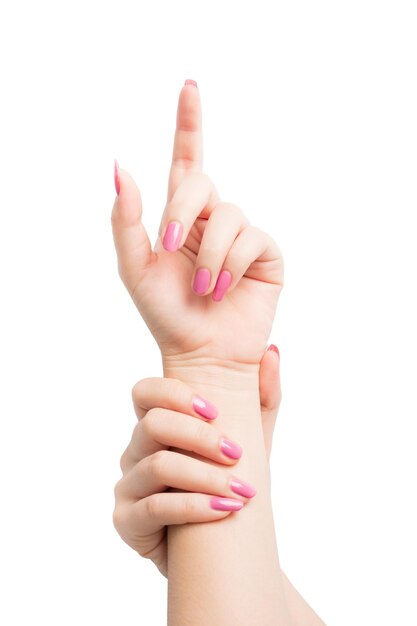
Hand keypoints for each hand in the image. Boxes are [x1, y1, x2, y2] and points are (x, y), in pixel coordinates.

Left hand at [111, 81, 283, 367]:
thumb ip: (126, 218)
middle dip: (182, 211)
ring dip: (209, 255)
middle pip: (201, 182)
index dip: (189, 123)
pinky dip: (232, 264)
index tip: (189, 85)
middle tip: (171, 246)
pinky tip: (225, 288)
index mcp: (180, 217)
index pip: (186, 160)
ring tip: (204, 288)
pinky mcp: (266, 253)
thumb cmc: (166, 312)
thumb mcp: (134, 266)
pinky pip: (252, 239)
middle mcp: (212, 220)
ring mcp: (241, 236)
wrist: (200, 351)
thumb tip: (120, 164)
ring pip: (229, 215)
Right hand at [112, 345, 280, 576]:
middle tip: (235, 454)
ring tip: (242, 492)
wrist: (228, 544)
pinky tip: (225, 510)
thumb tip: (272, 351)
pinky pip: (154, 508)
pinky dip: (195, 507)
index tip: (215, 411)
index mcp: (159, 424)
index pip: (145, 392)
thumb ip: (261, 396)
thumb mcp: (255, 438)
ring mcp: (128, 485)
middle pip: (152, 424)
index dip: (174, 394)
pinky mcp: (126, 520)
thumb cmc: (233, 481)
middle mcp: (137, 450)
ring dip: (205, 477)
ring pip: (157, 466)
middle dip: (198, 437)